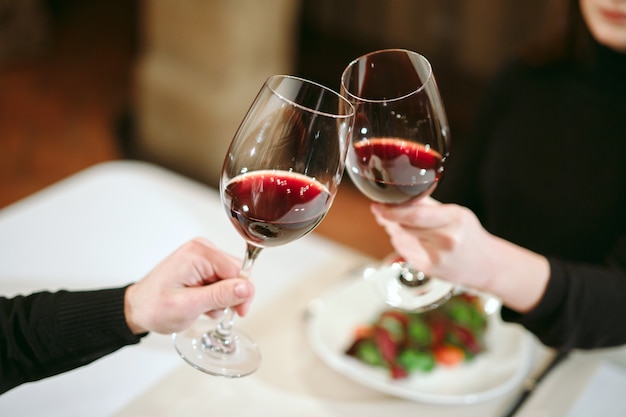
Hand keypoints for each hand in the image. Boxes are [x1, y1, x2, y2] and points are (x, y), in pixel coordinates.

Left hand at [124, 238, 253, 334]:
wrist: (137, 308)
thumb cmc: (154, 307)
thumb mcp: (188, 306)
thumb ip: (219, 295)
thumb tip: (246, 288)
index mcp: (199, 254)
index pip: (239, 270)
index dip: (242, 293)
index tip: (238, 311)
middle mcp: (202, 249)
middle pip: (236, 272)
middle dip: (231, 296)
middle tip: (214, 311)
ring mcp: (202, 256)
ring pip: (231, 278)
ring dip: (222, 297)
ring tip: (202, 307)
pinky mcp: (202, 265)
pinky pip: (222, 279)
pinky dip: (216, 295)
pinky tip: (202, 302)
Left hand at [371, 197, 549, 311]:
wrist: (486, 266)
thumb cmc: (469, 235)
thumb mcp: (456, 213)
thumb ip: (428, 206)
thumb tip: (397, 198)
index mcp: (455, 219)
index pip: (414, 215)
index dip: (391, 211)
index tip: (377, 205)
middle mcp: (446, 240)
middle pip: (403, 226)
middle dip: (389, 218)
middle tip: (381, 211)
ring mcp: (436, 257)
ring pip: (400, 237)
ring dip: (394, 229)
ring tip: (398, 223)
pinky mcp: (428, 269)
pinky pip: (404, 250)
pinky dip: (401, 241)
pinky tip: (410, 238)